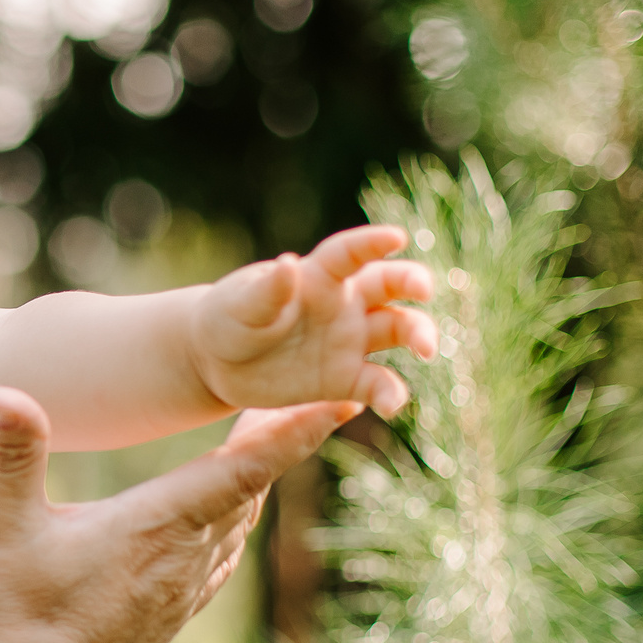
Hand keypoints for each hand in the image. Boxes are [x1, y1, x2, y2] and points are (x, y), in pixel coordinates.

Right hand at [0, 391, 352, 642]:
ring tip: (268, 444)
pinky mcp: (163, 624)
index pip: (243, 471)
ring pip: (237, 529)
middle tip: (307, 393)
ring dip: (256, 483)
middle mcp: (179, 565)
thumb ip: (13, 454)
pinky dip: (234, 525)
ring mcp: (175, 600)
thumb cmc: (0, 623)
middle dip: (279, 441)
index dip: (295, 431)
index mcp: (152, 530)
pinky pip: (218, 564)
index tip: (342, 399)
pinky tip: (225, 522)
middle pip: (250, 491)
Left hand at [188, 224, 435, 419]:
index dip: (372, 242)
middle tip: (424, 289)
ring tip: (425, 350)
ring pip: (397, 330)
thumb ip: (267, 290)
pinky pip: (377, 385)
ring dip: (418, 334)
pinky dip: (390, 393)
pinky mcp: (344, 379)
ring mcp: (348, 341)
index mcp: (318, 277)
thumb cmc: (229, 318)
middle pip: (389, 286)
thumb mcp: (239, 304)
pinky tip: (393, 405)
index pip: (350, 254)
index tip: (397, 237)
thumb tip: (289, 264)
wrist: (217, 362)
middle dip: (412, 282)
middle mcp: (343, 304)